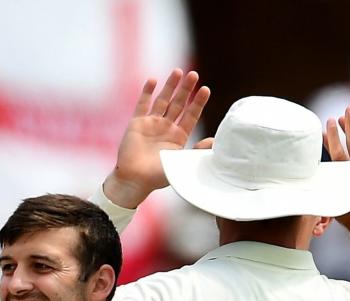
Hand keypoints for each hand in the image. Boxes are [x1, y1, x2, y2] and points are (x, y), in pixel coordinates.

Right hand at [103, 69, 211, 208]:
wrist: (135, 180)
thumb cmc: (158, 176)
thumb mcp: (181, 163)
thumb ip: (197, 151)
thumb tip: (214, 141)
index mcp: (178, 137)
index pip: (191, 115)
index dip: (198, 103)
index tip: (205, 90)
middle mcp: (166, 128)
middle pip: (178, 104)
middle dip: (186, 89)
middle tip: (194, 75)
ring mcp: (151, 124)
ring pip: (163, 100)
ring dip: (170, 86)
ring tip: (178, 71)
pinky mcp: (136, 123)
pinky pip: (142, 104)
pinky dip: (147, 92)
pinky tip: (153, 80)